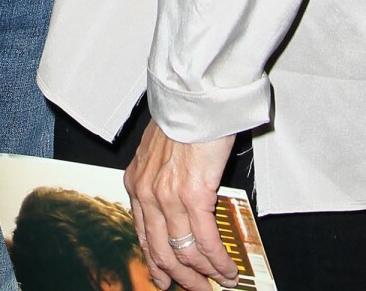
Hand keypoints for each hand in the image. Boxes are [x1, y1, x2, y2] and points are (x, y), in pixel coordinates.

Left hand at [124, 118, 238, 289]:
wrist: (194, 93)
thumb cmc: (183, 114)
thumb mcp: (158, 149)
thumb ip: (161, 178)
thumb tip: (179, 204)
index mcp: (136, 182)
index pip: (143, 234)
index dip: (156, 262)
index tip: (165, 278)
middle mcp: (146, 193)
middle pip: (161, 251)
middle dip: (180, 276)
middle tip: (196, 288)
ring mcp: (168, 196)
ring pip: (185, 252)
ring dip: (204, 274)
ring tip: (219, 281)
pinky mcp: (193, 194)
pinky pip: (207, 240)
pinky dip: (219, 261)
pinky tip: (229, 269)